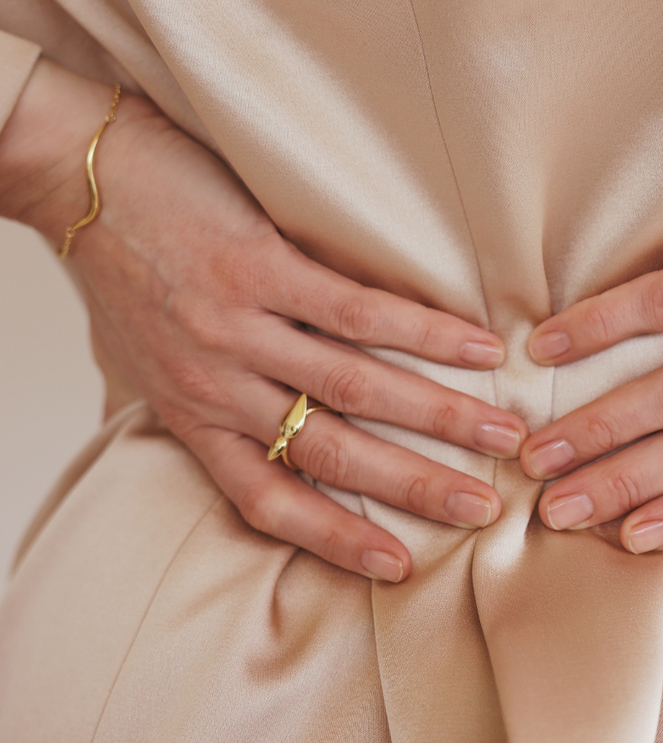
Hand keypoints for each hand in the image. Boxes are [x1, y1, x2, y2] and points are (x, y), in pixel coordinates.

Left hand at [0, 60, 528, 581]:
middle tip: (486, 505)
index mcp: (192, 415)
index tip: (400, 566)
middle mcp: (218, 386)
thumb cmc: (115, 268)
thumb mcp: (130, 360)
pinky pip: (356, 312)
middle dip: (417, 487)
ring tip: (504, 431)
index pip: (267, 500)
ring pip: (355, 389)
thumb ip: (168, 406)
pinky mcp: (259, 268)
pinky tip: (475, 346)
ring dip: (439, 416)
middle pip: (332, 453)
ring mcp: (240, 328)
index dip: (336, 538)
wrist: (77, 176)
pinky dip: (423, 334)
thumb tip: (195, 439)